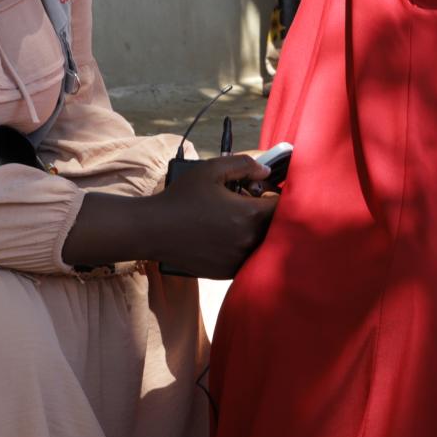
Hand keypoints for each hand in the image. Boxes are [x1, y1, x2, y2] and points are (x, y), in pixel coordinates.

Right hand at [150, 154, 277, 278]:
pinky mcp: (227, 272)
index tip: (267, 193)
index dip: (279, 198)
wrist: (153, 230)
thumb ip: (244, 164)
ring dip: (258, 233)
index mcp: (248, 214)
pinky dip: (245, 248)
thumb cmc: (181, 197)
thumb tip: (266, 172)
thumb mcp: (211, 170)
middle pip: (276, 228)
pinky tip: (228, 237)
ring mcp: (238, 259)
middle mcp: (248, 240)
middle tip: (252, 204)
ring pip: (263, 245)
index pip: (283, 207)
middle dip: (269, 215)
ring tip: (238, 221)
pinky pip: (248, 259)